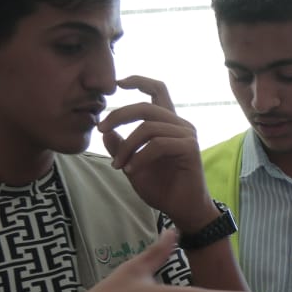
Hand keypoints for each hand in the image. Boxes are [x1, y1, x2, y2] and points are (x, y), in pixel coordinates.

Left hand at [97, 76, 215, 231]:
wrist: (182, 209)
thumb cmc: (161, 187)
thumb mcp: (132, 164)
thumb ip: (120, 146)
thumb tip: (105, 131)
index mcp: (167, 123)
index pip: (157, 91)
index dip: (139, 81)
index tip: (119, 83)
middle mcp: (180, 125)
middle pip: (146, 106)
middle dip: (119, 115)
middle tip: (100, 129)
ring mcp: (187, 135)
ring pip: (148, 127)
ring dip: (127, 146)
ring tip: (119, 165)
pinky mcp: (190, 149)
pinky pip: (159, 144)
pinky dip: (140, 157)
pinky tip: (132, 170)